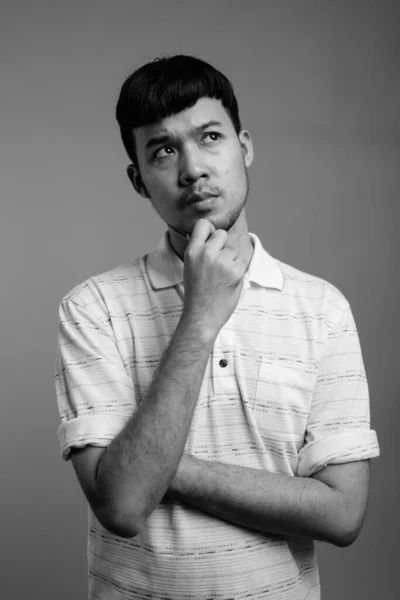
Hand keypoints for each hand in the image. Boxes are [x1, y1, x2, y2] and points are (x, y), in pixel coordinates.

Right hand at [181, 218, 247, 338]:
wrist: (202, 316)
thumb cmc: (196, 293)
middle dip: (222, 245)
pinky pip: (243, 259)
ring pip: (233, 249)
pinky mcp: (236, 271)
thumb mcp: (189, 267)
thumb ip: (198, 249)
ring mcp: (221, 262)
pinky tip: (230, 280)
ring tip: (222, 276)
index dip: (210, 230)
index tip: (212, 239)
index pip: (203, 224)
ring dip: (231, 260)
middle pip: (221, 234)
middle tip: (218, 263)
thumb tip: (207, 232)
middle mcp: (206, 253)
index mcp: (192, 251)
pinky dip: (239, 269)